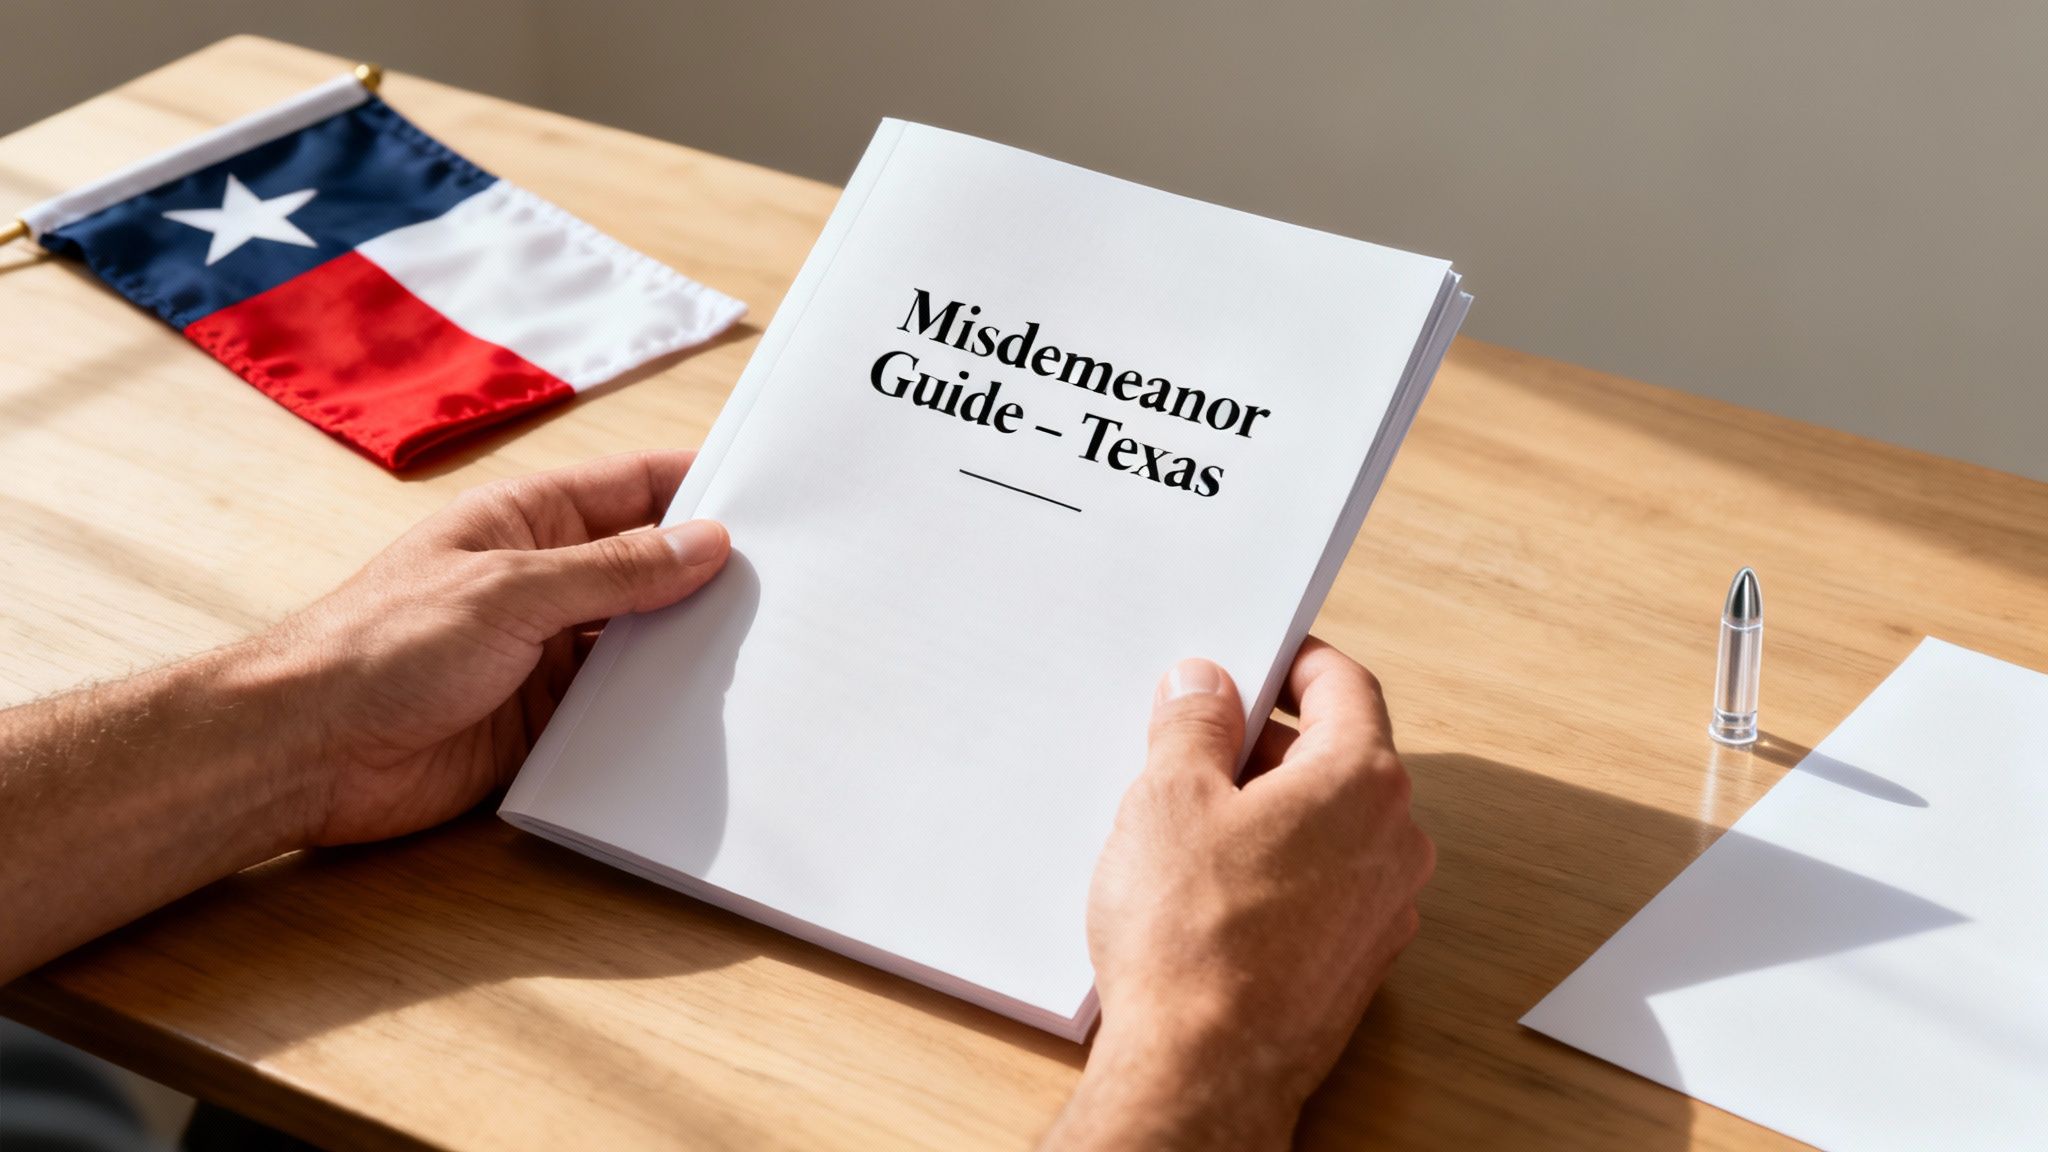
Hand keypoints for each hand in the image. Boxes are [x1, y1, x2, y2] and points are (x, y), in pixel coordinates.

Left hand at [258, 450, 729, 846]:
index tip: (775, 497)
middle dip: (711, 574)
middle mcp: (544, 581)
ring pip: (642, 640)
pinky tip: (713, 717)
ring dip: (691, 647)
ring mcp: (546, 652)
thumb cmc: (382, 645)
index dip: (700, 488)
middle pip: (648, 567)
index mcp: (527, 521)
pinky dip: (661, 711)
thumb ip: (615, 570)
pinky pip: (620, 709)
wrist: (308, 751)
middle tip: (795, 584)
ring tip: (772, 650)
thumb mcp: (510, 590)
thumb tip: (706, 543)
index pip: (633, 488)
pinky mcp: (545, 722)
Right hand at [1044, 639, 1434, 1150]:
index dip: (1293, 663)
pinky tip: (1210, 887)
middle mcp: (1394, 843)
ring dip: (1269, 808)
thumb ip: (1194, 725)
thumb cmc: (1193, 939)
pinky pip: (1324, 885)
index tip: (1252, 661)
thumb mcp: (1169, 797)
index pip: (1345, 686)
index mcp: (1362, 782)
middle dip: (1266, 740)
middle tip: (1192, 742)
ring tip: (1188, 822)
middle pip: (1338, 756)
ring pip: (1330, 826)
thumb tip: (1205, 687)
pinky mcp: (1358, 963)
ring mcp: (1384, 910)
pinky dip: (1278, 867)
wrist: (1202, 1070)